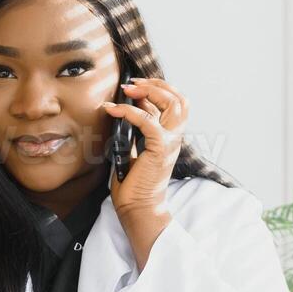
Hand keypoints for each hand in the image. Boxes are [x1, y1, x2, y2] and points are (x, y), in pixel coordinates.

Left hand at [102, 77, 187, 268]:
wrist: (138, 207)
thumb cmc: (133, 183)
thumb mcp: (134, 149)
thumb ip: (136, 131)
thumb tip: (127, 111)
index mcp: (170, 137)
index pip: (173, 103)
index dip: (157, 89)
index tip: (135, 86)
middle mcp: (174, 138)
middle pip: (178, 99)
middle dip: (156, 85)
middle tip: (132, 83)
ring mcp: (169, 143)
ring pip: (172, 104)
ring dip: (149, 92)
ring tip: (127, 90)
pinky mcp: (159, 150)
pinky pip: (148, 122)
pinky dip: (130, 112)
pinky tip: (114, 110)